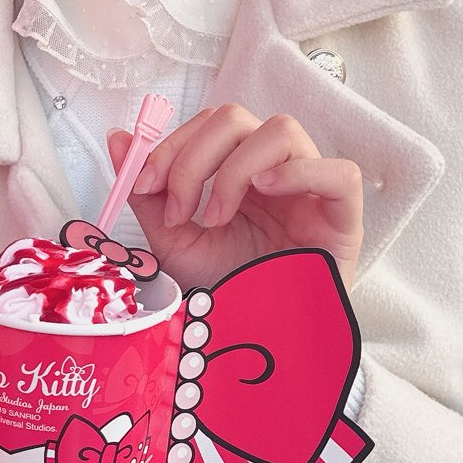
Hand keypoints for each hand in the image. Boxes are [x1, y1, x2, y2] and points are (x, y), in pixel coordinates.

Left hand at [106, 105, 363, 293]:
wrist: (258, 344)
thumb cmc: (227, 291)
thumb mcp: (174, 243)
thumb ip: (148, 193)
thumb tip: (118, 139)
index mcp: (238, 170)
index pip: (208, 124)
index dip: (172, 144)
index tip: (143, 185)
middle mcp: (274, 170)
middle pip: (237, 118)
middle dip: (193, 157)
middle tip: (179, 208)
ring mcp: (310, 190)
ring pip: (282, 130)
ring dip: (235, 168)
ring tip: (217, 217)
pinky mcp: (343, 218)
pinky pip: (339, 173)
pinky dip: (299, 172)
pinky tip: (265, 193)